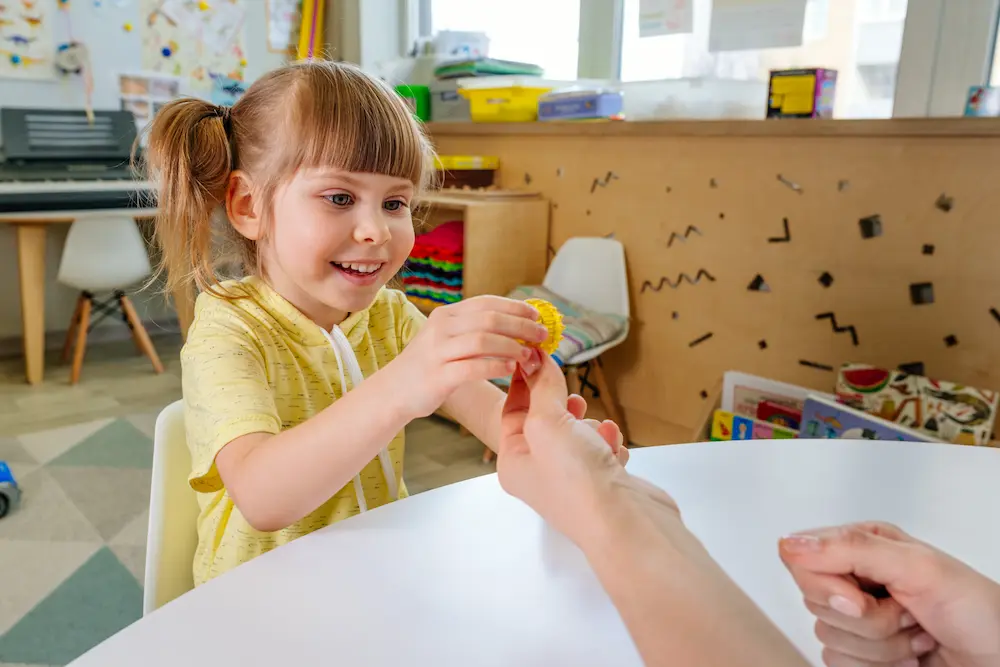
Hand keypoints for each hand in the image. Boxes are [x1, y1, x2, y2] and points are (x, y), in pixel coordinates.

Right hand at [391, 296, 546, 418]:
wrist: (394, 391)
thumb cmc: (429, 365)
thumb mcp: (447, 338)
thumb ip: (474, 329)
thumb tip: (516, 324)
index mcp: (446, 314)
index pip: (487, 302)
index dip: (516, 307)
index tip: (537, 315)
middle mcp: (441, 328)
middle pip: (490, 319)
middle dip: (521, 326)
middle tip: (542, 335)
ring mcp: (438, 352)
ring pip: (483, 340)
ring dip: (512, 346)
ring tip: (529, 354)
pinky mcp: (438, 376)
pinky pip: (473, 368)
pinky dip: (496, 367)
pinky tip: (511, 370)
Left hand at [498, 350, 668, 548]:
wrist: (626, 523)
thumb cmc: (577, 479)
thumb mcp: (548, 422)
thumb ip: (542, 388)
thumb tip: (535, 358)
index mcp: (514, 462)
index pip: (513, 410)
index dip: (525, 379)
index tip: (538, 353)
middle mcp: (539, 472)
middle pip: (546, 419)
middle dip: (563, 405)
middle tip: (572, 399)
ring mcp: (572, 479)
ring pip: (578, 432)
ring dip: (590, 426)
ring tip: (596, 433)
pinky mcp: (603, 482)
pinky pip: (603, 449)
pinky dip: (610, 444)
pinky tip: (614, 450)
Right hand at [779, 522, 999, 666]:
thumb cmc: (979, 612)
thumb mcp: (918, 566)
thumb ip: (852, 548)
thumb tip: (791, 543)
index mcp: (861, 544)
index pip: (800, 557)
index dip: (824, 584)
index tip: (860, 598)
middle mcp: (853, 579)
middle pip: (813, 600)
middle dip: (866, 619)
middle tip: (906, 613)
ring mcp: (856, 619)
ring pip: (828, 637)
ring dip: (882, 647)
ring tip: (917, 635)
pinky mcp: (859, 655)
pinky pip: (837, 663)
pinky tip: (910, 658)